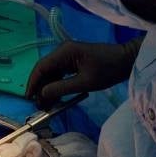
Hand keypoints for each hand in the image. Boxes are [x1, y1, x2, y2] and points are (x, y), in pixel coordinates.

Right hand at [25, 40, 139, 108]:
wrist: (127, 61)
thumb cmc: (108, 70)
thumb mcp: (84, 82)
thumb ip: (61, 88)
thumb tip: (42, 94)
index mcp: (64, 52)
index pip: (41, 67)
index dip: (33, 83)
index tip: (29, 98)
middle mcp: (62, 51)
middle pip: (44, 70)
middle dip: (40, 88)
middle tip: (39, 105)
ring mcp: (68, 55)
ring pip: (51, 73)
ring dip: (48, 88)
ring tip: (47, 105)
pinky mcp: (73, 61)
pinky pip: (59, 73)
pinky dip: (56, 85)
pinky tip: (56, 97)